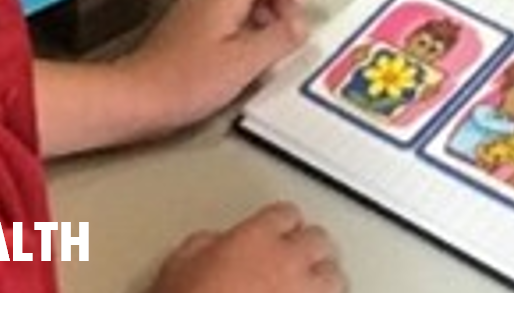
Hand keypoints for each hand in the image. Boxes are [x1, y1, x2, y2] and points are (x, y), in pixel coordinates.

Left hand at [117, 0, 311, 133]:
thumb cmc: (182, 81)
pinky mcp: (188, 25)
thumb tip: (299, 25)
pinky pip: (223, 2)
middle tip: (294, 3)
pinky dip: (245, 10)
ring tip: (277, 25)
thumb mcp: (244, 63)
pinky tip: (250, 39)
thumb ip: (277, 40)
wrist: (141, 96)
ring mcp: (194, 7)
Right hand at [151, 202, 344, 292]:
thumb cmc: (189, 301)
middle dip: (308, 244)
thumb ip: (205, 244)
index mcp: (256, 238)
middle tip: (300, 249)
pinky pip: (329, 304)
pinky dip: (321, 302)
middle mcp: (287, 262)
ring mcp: (303, 295)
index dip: (280, 220)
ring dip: (324, 277)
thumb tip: (211, 244)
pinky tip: (313, 301)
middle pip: (318, 239)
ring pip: (334, 276)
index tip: (279, 225)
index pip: (284, 213)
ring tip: (315, 281)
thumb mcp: (179, 264)